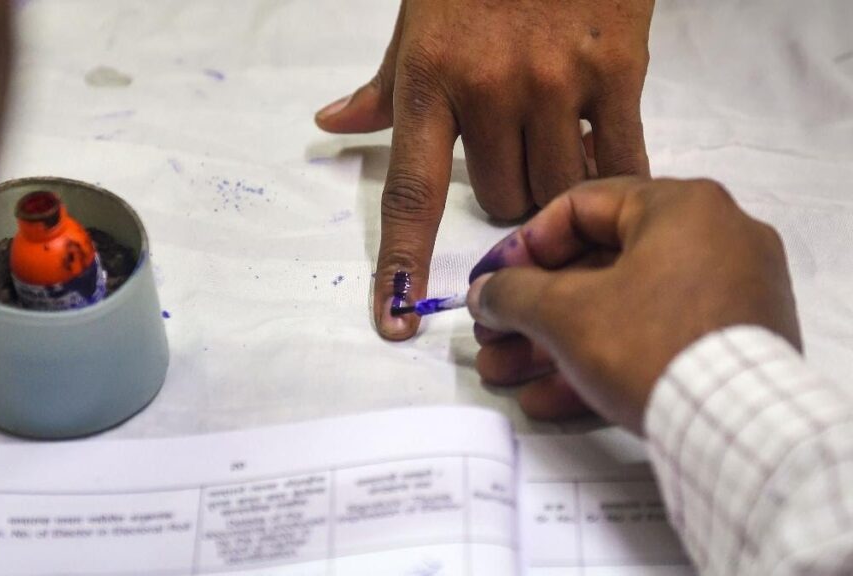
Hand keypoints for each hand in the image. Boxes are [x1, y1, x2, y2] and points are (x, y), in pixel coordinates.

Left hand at [315, 0, 654, 339]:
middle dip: (506, 197)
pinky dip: (613, 173)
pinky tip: (608, 154)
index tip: (394, 320)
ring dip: (555, 187)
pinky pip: (618, 161)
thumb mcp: (416, 23)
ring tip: (558, 141)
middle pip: (500, 204)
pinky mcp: (617, 69)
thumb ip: (384, 86)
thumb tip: (332, 124)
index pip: (409, 195)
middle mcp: (488, 88)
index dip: (400, 265)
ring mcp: (554, 81)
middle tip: (516, 153)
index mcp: (429, 80)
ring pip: (554, 193)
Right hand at [467, 178, 800, 433]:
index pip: (580, 207)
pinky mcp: (732, 346)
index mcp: (681, 207)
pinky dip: (602, 364)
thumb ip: (513, 293)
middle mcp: (713, 240)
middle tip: (491, 337)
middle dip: (533, 311)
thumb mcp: (565, 313)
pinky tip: (546, 400)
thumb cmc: (649, 344)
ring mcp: (729, 295)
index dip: (521, 247)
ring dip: (555, 344)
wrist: (739, 430)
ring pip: (620, 312)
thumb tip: (483, 292)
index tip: (490, 283)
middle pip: (597, 268)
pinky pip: (654, 341)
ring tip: (504, 376)